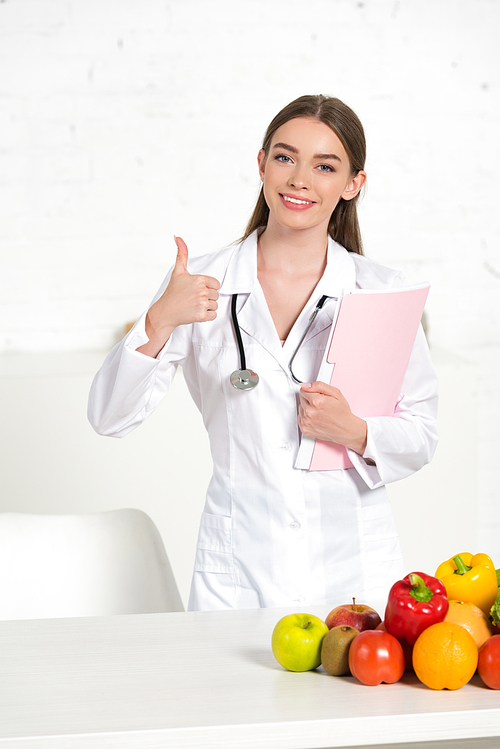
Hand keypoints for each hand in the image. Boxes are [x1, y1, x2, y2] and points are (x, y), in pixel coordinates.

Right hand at [138, 236, 219, 357]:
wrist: (165, 312)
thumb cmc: (172, 292)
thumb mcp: (178, 272)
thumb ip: (182, 254)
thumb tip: (178, 237)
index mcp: (199, 279)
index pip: (216, 284)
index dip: (208, 287)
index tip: (196, 290)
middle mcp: (202, 291)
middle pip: (216, 295)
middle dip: (207, 297)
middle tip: (193, 298)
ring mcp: (202, 303)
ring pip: (215, 305)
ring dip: (207, 307)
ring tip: (194, 305)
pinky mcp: (202, 315)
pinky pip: (214, 315)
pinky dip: (207, 316)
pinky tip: (196, 312)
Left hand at [298, 381, 366, 454]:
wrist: (346, 430)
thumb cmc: (342, 413)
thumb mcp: (336, 393)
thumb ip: (319, 385)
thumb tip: (305, 385)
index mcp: (316, 401)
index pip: (303, 390)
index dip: (312, 391)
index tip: (318, 396)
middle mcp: (309, 412)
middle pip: (301, 399)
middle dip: (310, 399)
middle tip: (321, 404)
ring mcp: (306, 422)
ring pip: (301, 408)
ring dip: (308, 408)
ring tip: (320, 412)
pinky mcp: (305, 429)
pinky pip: (300, 418)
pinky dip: (306, 417)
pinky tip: (316, 418)